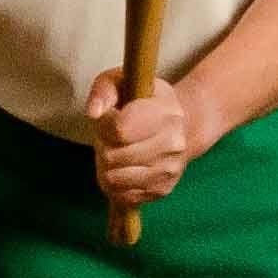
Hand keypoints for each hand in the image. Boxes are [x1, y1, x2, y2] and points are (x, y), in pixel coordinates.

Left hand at [83, 69, 211, 214]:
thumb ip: (103, 90)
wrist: (183, 125)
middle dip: (103, 146)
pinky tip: (123, 167)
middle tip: (111, 137)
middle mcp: (173, 143)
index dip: (104, 125)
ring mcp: (170, 169)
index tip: (109, 117)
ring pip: (114, 179)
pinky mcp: (163, 189)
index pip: (120, 130)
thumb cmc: (144, 100)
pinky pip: (122, 196)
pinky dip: (115, 183)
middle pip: (113, 157)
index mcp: (166, 112)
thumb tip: (94, 113)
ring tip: (116, 151)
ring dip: (106, 166)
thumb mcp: (122, 81)